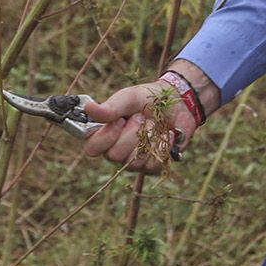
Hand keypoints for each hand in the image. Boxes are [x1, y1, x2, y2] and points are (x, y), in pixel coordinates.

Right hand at [81, 80, 197, 174]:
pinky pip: (152, 166)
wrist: (177, 103)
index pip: (92, 148)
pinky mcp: (151, 167)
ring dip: (147, 138)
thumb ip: (110, 107)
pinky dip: (161, 146)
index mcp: (104, 133)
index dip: (105, 137)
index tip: (120, 120)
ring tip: (153, 124)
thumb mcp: (129, 98)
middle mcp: (116, 150)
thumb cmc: (147, 99)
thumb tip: (88, 108)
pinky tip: (165, 134)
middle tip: (140, 118)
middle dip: (131, 134)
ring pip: (134, 162)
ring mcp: (133, 161)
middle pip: (114, 156)